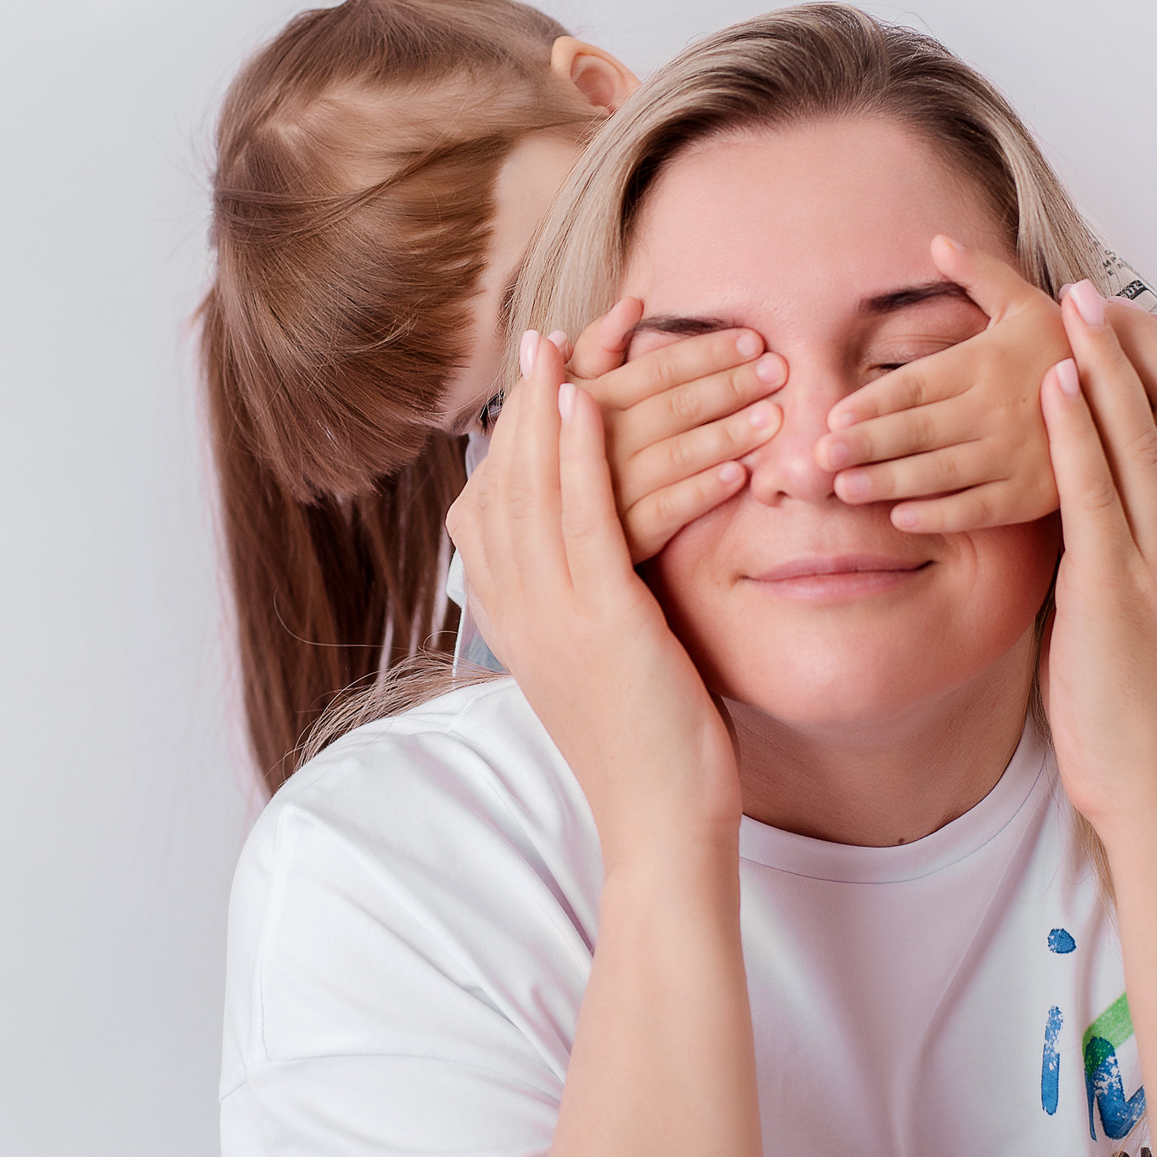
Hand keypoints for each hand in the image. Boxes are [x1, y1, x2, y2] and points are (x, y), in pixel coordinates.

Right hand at [446, 330, 743, 847]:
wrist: (662, 822)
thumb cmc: (652, 743)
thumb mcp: (609, 657)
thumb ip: (595, 599)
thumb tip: (608, 555)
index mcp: (509, 617)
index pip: (494, 504)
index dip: (516, 434)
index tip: (539, 378)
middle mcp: (513, 610)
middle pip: (503, 482)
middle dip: (525, 403)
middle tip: (543, 334)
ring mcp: (548, 615)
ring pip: (536, 487)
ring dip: (550, 404)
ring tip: (562, 340)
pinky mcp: (597, 620)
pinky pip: (579, 517)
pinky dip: (577, 451)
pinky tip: (589, 398)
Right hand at [563, 299, 788, 561]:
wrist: (549, 537)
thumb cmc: (566, 451)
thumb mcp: (568, 396)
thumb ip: (598, 350)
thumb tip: (632, 303)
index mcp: (583, 401)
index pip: (654, 369)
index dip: (706, 352)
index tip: (753, 339)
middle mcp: (592, 442)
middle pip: (672, 407)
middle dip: (729, 385)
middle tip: (779, 371)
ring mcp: (607, 491)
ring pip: (675, 456)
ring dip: (726, 434)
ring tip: (772, 418)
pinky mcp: (622, 537)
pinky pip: (668, 511)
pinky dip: (703, 491)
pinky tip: (740, 476)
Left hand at [816, 236, 1068, 532]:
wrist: (1132, 395)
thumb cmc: (1065, 347)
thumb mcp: (1027, 302)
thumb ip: (980, 273)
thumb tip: (937, 240)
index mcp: (987, 361)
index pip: (917, 384)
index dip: (873, 402)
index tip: (833, 416)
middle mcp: (997, 407)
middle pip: (919, 429)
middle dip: (866, 444)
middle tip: (818, 458)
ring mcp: (1016, 453)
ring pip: (941, 472)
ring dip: (889, 481)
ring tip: (843, 489)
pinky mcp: (1033, 493)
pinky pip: (979, 507)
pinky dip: (940, 514)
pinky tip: (900, 517)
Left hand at [1035, 281, 1156, 834]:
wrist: (1156, 781)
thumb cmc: (1133, 706)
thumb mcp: (1131, 609)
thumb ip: (1116, 555)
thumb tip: (1082, 520)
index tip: (1125, 316)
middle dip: (1137, 343)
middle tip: (1093, 287)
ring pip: (1140, 436)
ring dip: (1103, 363)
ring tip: (1071, 304)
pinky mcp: (1115, 587)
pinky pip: (1095, 491)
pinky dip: (1073, 430)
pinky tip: (1048, 383)